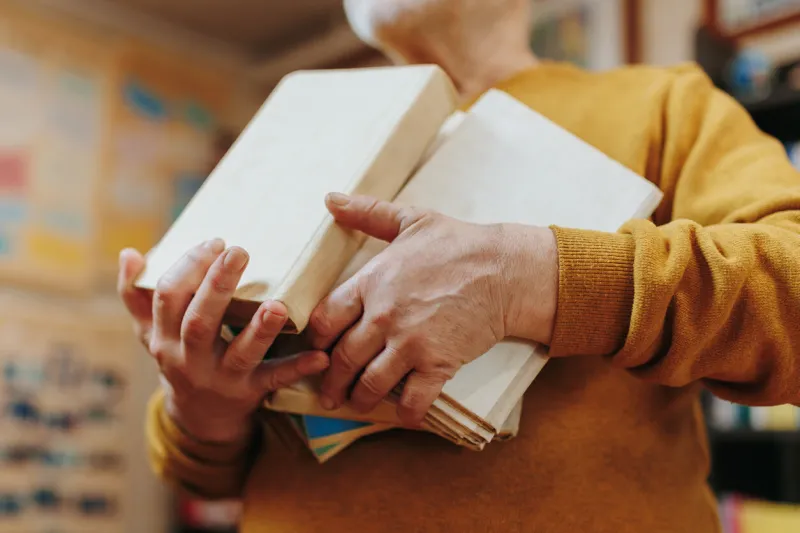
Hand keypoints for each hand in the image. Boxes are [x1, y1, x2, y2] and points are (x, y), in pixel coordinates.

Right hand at [118, 241, 328, 443]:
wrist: (199, 416)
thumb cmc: (180, 357)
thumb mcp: (152, 331)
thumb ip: (138, 295)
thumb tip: (129, 253)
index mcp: (164, 337)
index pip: (169, 297)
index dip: (188, 267)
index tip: (215, 242)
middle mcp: (189, 360)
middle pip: (200, 322)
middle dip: (217, 286)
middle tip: (239, 252)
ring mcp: (221, 378)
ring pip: (240, 353)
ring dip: (259, 330)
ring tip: (277, 305)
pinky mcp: (251, 393)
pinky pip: (275, 380)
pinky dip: (298, 368)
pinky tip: (320, 357)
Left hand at [308, 193, 557, 425]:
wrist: (505, 270)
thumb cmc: (459, 244)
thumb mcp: (410, 220)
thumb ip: (368, 213)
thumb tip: (330, 198)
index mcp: (372, 283)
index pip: (326, 319)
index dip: (317, 339)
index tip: (317, 349)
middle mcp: (383, 316)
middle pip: (343, 357)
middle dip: (332, 380)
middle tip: (328, 392)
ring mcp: (410, 343)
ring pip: (371, 383)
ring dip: (360, 399)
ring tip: (356, 404)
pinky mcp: (438, 364)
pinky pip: (414, 399)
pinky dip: (406, 413)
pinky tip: (404, 417)